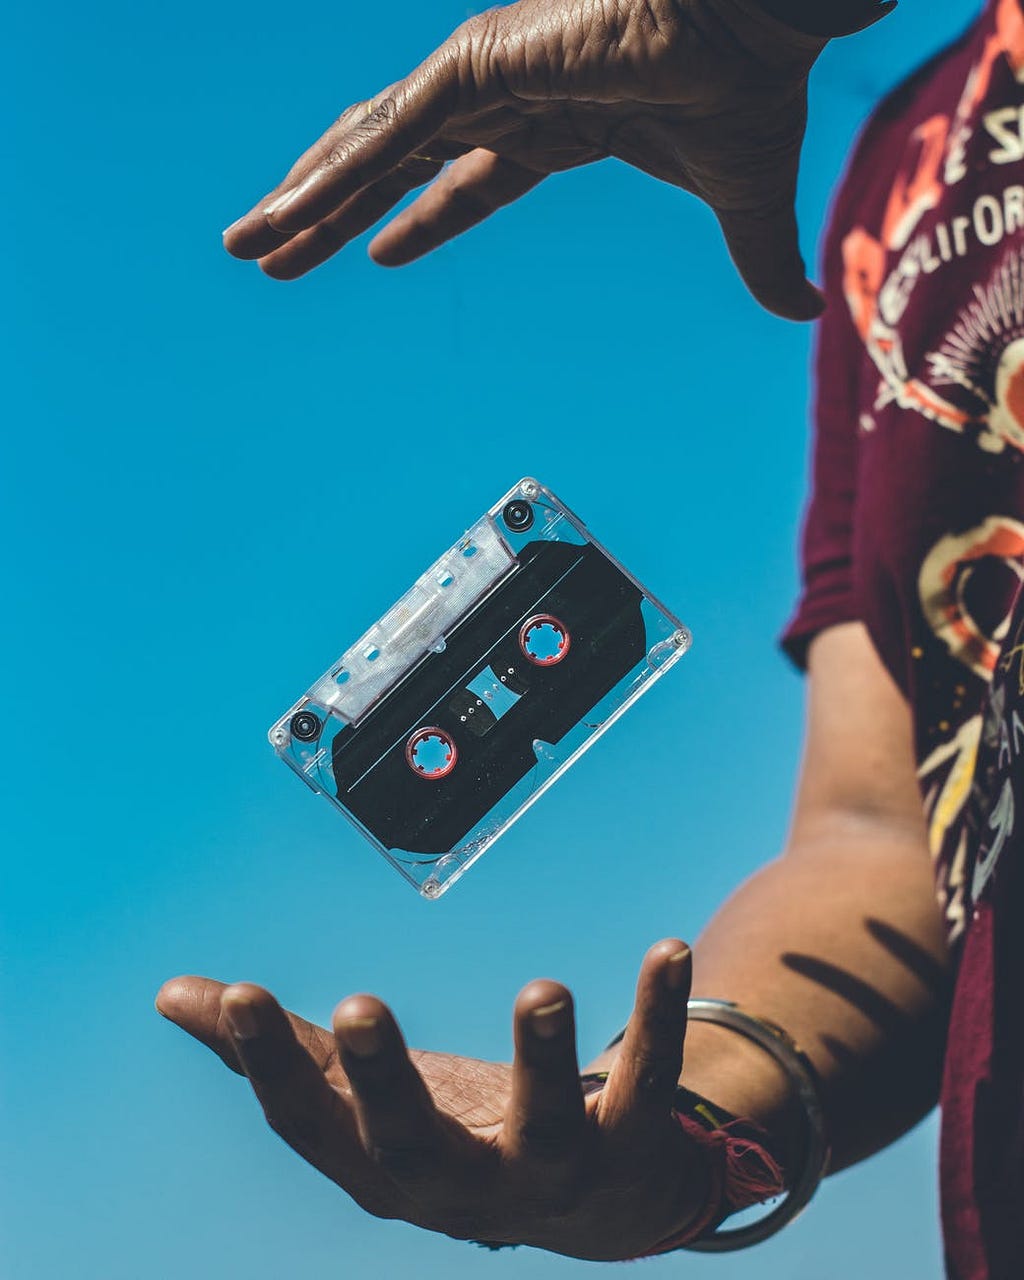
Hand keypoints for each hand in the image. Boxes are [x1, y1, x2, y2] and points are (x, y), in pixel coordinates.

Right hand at [156, 939, 709, 1258]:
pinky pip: (647, 1082)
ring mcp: (547, 1174)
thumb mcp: (359, 1096)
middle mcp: (457, 1184)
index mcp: (379, 1162)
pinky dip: (658, 1020)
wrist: (589, 1202)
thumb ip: (273, 1047)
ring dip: (544, 1061)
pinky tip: (668, 949)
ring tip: (542, 989)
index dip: (266, 1062)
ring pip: (545, 1127)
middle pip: (410, 1143)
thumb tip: (173, 994)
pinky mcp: (626, 1145)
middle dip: (382, 1082)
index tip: (237, 990)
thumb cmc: (451, 1131)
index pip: (309, 1119)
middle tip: (357, 1006)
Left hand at [223, 0, 836, 316]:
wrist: (765, 19)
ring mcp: (483, 79)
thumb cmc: (756, 87)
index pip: (462, 184)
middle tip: (271, 250)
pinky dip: (334, 176)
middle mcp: (502, 98)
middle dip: (330, 213)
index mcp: (554, 127)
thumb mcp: (744, 203)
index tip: (372, 250)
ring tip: (247, 243)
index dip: (415, 219)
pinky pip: (386, 136)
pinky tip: (286, 212)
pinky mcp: (478, 66)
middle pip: (392, 168)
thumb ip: (755, 260)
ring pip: (368, 149)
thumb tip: (803, 312)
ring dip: (304, 198)